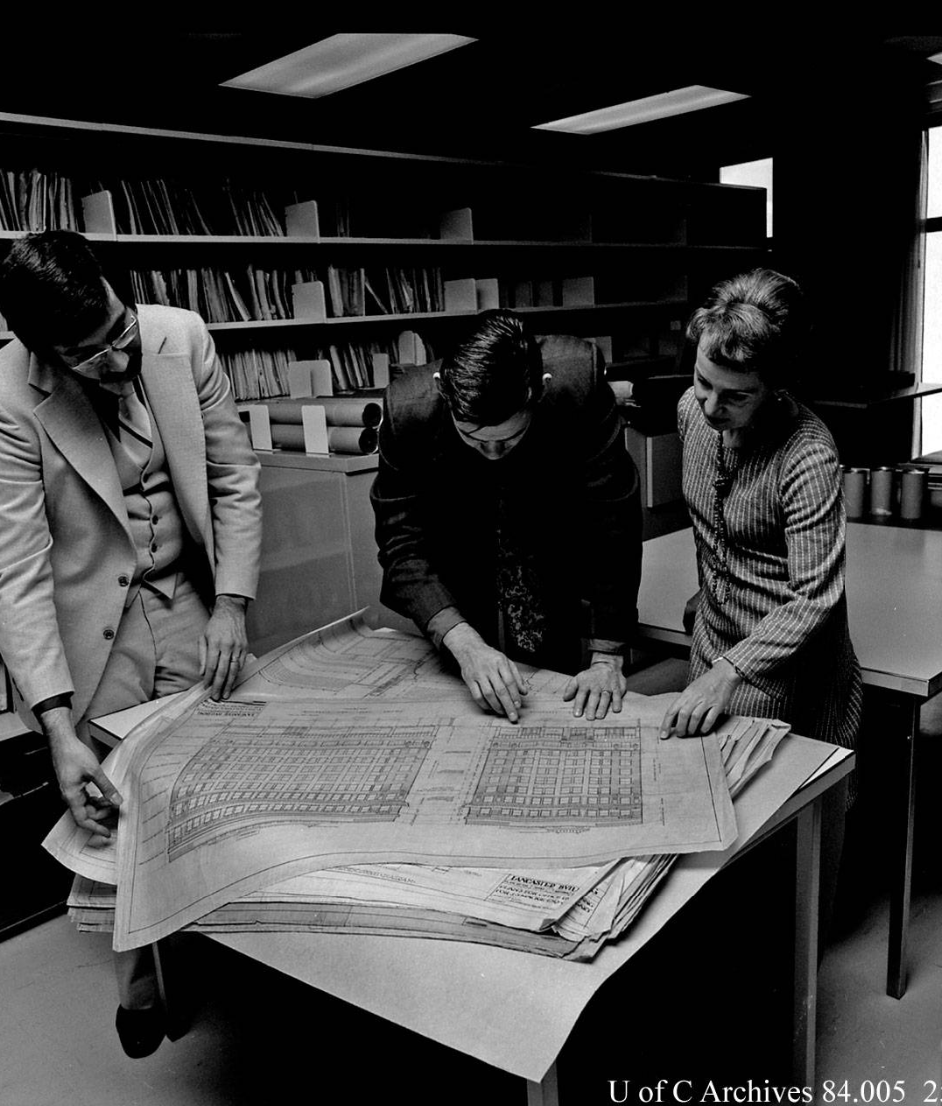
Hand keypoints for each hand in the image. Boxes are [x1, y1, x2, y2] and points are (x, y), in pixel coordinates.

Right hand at [44, 711, 122, 841]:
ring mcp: (72, 791)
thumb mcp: (94, 771)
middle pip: (87, 814)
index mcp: (71, 796)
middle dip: (103, 814)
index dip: (96, 828)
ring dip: (101, 806)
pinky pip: (86, 798)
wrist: (63, 742)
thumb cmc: (73, 754)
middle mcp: (70, 796)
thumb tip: (117, 800)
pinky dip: (97, 798)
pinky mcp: (74, 786)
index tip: (107, 832)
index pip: (83, 820)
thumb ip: (107, 787)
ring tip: (115, 801)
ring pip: (87, 806)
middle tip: (118, 810)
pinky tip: (107, 794)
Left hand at [200, 595, 248, 699]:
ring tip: (226, 693)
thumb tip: (202, 672)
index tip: (206, 687)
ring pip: (234, 670)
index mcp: (215, 644)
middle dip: (219, 685)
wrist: (231, 612)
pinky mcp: (245, 647)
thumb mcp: (203, 637)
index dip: (209, 678)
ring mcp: (238, 647)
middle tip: (216, 696)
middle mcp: (227, 646)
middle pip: (223, 670)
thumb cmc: (215, 625)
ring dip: (229, 683)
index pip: (211, 666)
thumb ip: (202, 655)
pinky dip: (236, 674)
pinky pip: (241, 664)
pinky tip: (232, 681)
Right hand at [442, 623, 527, 721]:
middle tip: (513, 716)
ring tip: (502, 712)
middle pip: (500, 690)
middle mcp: (489, 668)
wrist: (470, 648)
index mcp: (500, 662)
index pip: (510, 681)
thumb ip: (516, 677)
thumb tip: (524, 692)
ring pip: (488, 694)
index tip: (518, 705)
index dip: (515, 695)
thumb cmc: (490, 657)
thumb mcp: (506, 662)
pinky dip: (484, 704)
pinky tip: (490, 707)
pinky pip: (477, 695)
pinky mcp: (469, 680)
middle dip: (508, 705)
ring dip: (496, 706)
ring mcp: (478, 674)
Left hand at [562, 655, 625, 719]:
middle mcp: (596, 685)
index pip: (581, 694)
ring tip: (599, 716)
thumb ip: (571, 688)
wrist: (606, 664)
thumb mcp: (578, 678)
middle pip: (593, 697)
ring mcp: (607, 686)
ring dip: (602, 706)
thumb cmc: (590, 676)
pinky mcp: (617, 687)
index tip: (577, 714)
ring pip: (605, 697)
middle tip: (589, 718)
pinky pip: (618, 695)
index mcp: (586, 683)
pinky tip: (616, 710)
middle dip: (591, 707)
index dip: (579, 704)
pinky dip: (617, 702)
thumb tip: (565, 698)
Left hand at [660, 658, 740, 737]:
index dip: (666, 724)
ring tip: (690, 733)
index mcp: (686, 694)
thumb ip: (683, 703)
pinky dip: (705, 727)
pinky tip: (702, 730)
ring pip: (695, 717)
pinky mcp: (718, 705)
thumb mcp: (690, 690)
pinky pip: (710, 718)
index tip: (663, 735)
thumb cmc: (705, 684)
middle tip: (680, 735)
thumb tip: (673, 720)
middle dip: (680, 728)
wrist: (723, 675)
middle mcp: (695, 697)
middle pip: (683, 715)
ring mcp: (707, 701)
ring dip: (691, 728)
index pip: (672, 710)